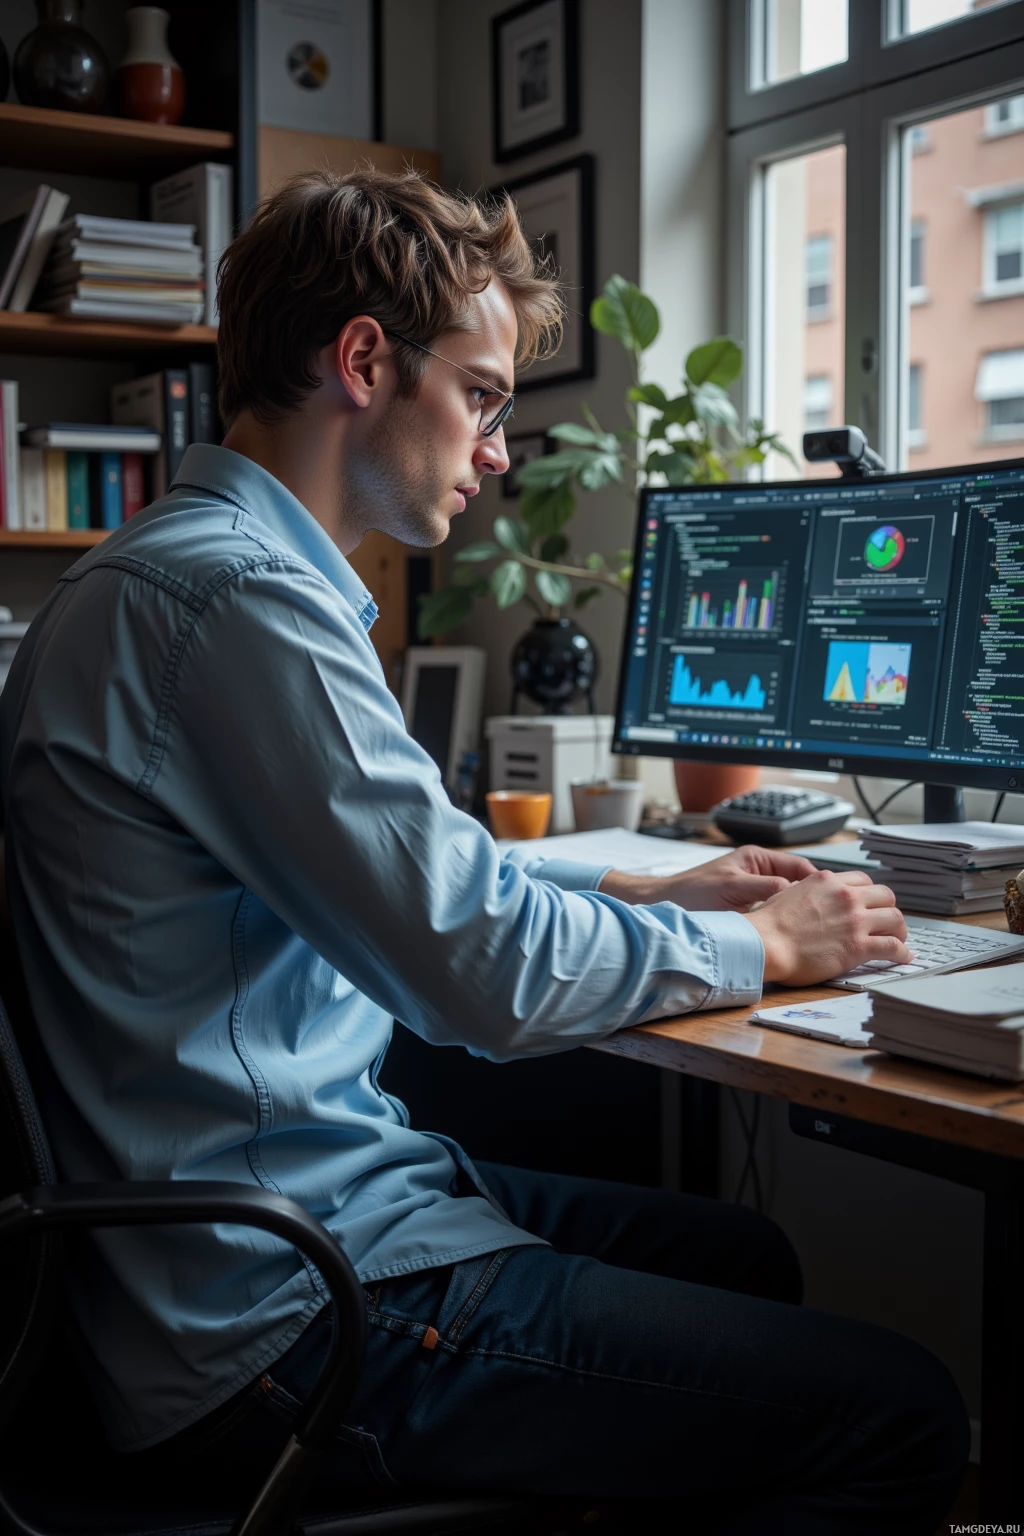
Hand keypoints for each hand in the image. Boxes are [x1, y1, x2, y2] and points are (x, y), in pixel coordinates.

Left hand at [599, 845, 816, 912]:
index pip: (801, 868)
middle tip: (830, 917)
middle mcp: (758, 874)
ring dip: (799, 915)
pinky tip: (791, 938)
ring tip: (816, 929)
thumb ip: (763, 888)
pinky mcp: (748, 913)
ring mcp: (754, 894)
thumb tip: (795, 893)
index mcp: (757, 859)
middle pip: (799, 887)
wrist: (661, 908)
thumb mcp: (731, 888)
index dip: (819, 883)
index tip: (834, 898)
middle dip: (814, 901)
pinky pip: (774, 917)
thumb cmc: (690, 894)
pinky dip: (783, 926)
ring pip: (788, 904)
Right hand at [743, 870, 910, 984]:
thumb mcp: (787, 893)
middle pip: (886, 896)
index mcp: (827, 881)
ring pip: (895, 919)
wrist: (765, 943)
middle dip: (888, 909)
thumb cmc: (768, 924)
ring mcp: (855, 921)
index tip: (871, 905)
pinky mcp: (858, 946)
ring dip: (900, 930)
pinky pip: (893, 947)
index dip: (870, 894)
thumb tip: (806, 896)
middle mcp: (845, 896)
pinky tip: (903, 957)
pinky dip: (903, 952)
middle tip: (887, 922)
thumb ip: (806, 891)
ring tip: (900, 940)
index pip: (863, 880)